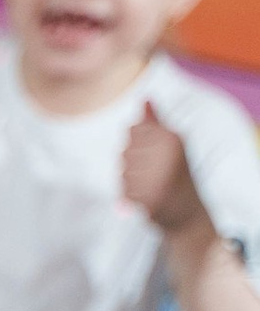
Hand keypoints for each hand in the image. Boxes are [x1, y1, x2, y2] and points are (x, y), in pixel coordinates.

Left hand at [124, 106, 208, 241]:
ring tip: (151, 183)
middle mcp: (164, 155)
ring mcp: (156, 177)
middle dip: (133, 161)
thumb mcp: (172, 143)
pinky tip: (146, 196)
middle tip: (152, 171)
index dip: (139, 142)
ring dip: (130, 178)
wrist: (187, 211)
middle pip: (126, 149)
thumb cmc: (177, 173)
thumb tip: (145, 99)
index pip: (134, 129)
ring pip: (123, 169)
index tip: (153, 152)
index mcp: (171, 138)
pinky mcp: (148, 198)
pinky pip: (124, 190)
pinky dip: (130, 195)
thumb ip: (155, 123)